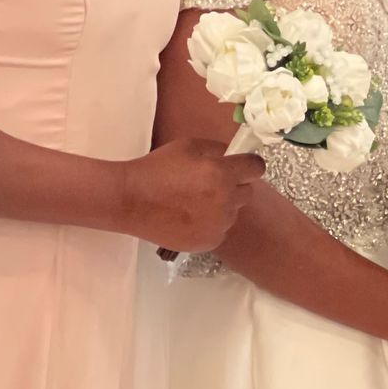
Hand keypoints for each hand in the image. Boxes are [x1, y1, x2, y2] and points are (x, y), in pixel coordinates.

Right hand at [119, 138, 264, 251]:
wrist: (130, 201)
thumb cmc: (157, 168)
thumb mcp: (189, 146)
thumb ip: (218, 149)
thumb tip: (234, 156)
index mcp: (222, 173)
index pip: (257, 168)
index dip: (248, 166)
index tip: (239, 167)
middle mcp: (225, 200)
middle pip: (247, 191)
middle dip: (234, 185)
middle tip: (210, 184)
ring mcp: (218, 224)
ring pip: (233, 212)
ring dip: (222, 206)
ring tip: (194, 202)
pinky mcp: (208, 242)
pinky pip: (220, 229)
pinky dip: (210, 224)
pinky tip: (189, 218)